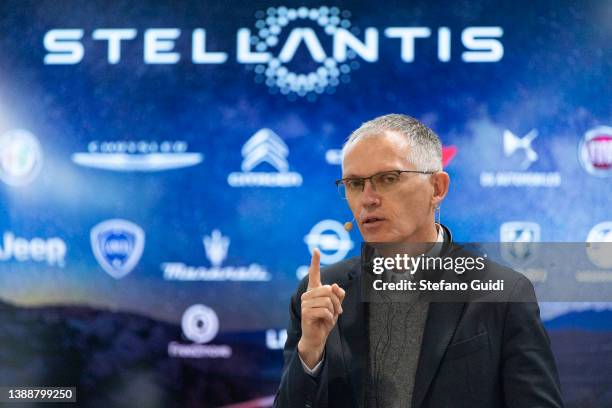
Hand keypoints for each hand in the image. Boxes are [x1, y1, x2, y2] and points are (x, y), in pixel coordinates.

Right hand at [298, 248, 345, 368]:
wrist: (317, 337)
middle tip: (337, 311)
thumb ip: (338, 294)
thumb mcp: (336, 306)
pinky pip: (325, 310)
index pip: (314, 274)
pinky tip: (325, 322)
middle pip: (328, 290)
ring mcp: (305, 303)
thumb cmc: (325, 320)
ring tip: (330, 317)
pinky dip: (330, 318)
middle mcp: (307, 294)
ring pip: (327, 300)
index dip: (315, 261)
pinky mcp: (305, 312)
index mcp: (314, 290)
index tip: (316, 250)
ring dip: (333, 311)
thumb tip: (334, 286)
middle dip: (337, 302)